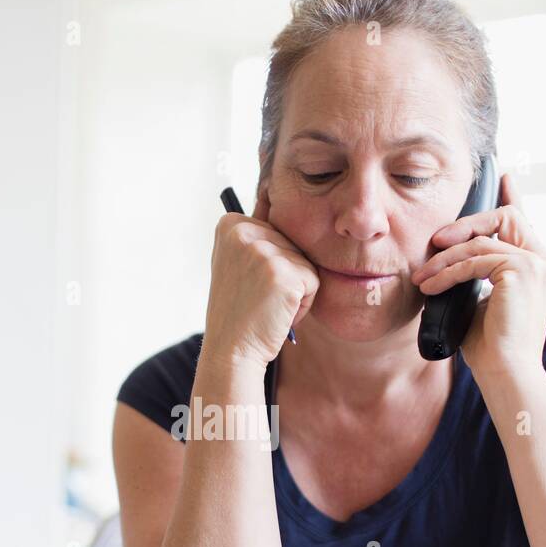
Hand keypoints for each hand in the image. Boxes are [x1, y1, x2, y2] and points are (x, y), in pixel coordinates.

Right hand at [201, 187, 319, 367]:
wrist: (232, 351)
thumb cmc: (239, 313)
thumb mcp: (237, 263)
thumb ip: (255, 236)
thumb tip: (272, 195)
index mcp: (230, 223)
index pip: (277, 231)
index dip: (269, 264)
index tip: (246, 284)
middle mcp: (244, 231)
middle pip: (294, 245)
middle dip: (285, 276)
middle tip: (258, 299)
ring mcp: (263, 250)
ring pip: (306, 263)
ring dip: (295, 291)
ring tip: (267, 307)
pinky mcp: (284, 272)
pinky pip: (315, 283)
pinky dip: (303, 304)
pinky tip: (277, 314)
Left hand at [409, 173, 545, 380]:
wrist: (507, 374)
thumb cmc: (492, 348)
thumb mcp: (480, 303)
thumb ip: (476, 276)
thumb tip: (448, 260)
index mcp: (539, 267)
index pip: (524, 222)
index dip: (511, 196)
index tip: (502, 176)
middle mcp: (544, 262)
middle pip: (505, 217)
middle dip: (466, 224)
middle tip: (435, 240)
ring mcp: (537, 265)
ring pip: (483, 239)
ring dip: (445, 256)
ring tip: (422, 277)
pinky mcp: (523, 271)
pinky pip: (475, 260)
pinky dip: (447, 272)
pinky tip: (430, 287)